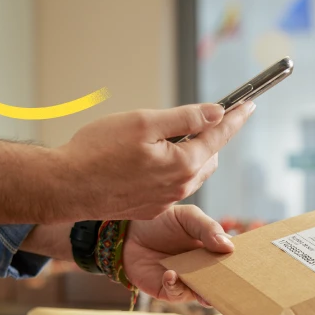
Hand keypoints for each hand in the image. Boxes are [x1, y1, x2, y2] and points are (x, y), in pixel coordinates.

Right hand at [56, 101, 255, 220]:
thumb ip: (185, 118)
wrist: (65, 187)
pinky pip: (172, 186)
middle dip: (211, 136)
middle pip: (208, 157)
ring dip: (191, 155)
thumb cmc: (97, 151)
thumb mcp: (144, 123)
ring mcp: (165, 201)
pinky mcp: (149, 208)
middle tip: (204, 117)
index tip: (249, 106)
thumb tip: (216, 113)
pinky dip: (171, 170)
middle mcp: (180, 187)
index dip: (235, 118)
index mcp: (183, 164)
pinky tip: (150, 160)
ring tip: (172, 137)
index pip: (219, 136)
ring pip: (191, 173)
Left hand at [122, 205, 233, 303]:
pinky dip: (176, 286)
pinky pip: (177, 294)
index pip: (231, 263)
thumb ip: (208, 229)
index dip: (239, 267)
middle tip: (230, 284)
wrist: (129, 230)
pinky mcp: (167, 290)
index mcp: (211, 252)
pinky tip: (171, 273)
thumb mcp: (188, 217)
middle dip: (227, 287)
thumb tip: (229, 247)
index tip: (247, 267)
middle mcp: (201, 270)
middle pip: (221, 284)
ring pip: (202, 294)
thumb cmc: (161, 221)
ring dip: (203, 291)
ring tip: (201, 282)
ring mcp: (186, 282)